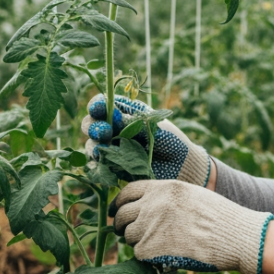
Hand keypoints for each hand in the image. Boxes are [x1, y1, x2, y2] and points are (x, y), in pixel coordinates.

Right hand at [82, 94, 212, 185]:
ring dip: (93, 145)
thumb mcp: (154, 125)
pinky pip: (98, 166)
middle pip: (92, 124)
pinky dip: (97, 164)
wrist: (181, 166)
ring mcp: (112, 149)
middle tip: (103, 132)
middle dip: (93, 126)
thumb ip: (133, 121)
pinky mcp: (113, 168)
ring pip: (92, 145)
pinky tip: (101, 162)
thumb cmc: (171, 140)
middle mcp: (114, 130)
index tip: (98, 109)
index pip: (103, 105)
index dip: (97, 105)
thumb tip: (114, 115)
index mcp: (124, 113)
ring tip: (102, 149)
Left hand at [111, 180, 273, 273]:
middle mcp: (153, 204)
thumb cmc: (220, 217)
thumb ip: (166, 198)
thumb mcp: (192, 195)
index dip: (120, 203)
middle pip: (123, 215)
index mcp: (163, 188)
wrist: (235, 236)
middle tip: (126, 233)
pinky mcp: (151, 249)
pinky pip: (138, 253)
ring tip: (155, 245)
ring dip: (137, 242)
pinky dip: (147, 257)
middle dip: (122, 225)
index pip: (128, 192)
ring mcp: (150, 226)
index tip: (118, 212)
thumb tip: (145, 208)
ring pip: (128, 236)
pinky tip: (163, 255)